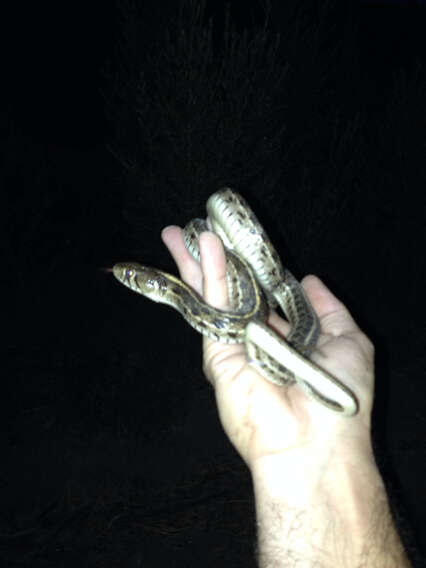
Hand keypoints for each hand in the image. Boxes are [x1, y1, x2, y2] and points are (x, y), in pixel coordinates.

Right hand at [161, 225, 375, 470]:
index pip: (262, 291)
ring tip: (178, 232)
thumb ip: (328, 308)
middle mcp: (256, 336)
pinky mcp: (216, 353)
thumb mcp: (350, 340)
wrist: (313, 444)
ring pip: (212, 295)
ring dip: (197, 261)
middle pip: (230, 289)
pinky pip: (212, 307)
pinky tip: (205, 247)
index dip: (250, 264)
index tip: (239, 238)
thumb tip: (310, 278)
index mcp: (286, 333)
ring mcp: (233, 343)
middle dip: (212, 260)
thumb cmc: (338, 394)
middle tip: (195, 230)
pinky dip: (208, 275)